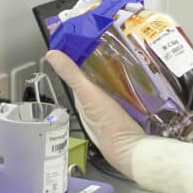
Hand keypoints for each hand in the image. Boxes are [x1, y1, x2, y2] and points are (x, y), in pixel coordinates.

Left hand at [46, 50, 192, 192]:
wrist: (133, 150)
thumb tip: (51, 54)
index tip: (91, 42)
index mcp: (84, 103)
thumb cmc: (108, 125)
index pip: (82, 78)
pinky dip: (133, 89)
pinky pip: (130, 99)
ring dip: (121, 78)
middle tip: (115, 48)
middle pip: (100, 84)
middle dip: (106, 69)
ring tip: (131, 60)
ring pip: (115, 91)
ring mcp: (115, 115)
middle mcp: (97, 109)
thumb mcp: (88, 94)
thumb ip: (72, 75)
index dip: (84, 61)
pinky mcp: (131, 118)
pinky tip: (141, 82)